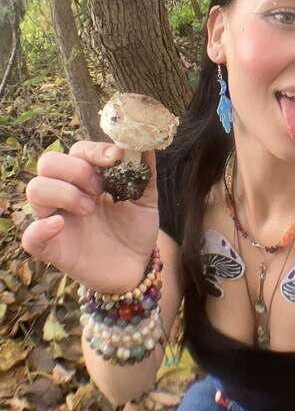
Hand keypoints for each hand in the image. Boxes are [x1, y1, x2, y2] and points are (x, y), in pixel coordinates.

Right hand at [21, 141, 159, 293]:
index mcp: (87, 179)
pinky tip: (61, 225)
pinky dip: (40, 228)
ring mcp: (56, 219)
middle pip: (48, 162)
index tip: (115, 158)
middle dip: (76, 169)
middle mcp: (67, 194)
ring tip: (90, 209)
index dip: (93, 150)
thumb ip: (145, 173)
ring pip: (35, 189)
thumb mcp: (146, 199)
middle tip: (100, 188)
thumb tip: (147, 145)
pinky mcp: (52, 247)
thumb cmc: (135, 229)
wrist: (137, 265)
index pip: (77, 151)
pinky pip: (29, 236)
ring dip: (63, 193)